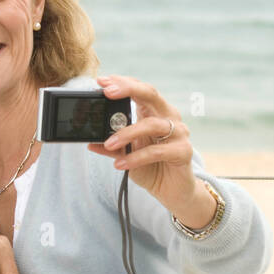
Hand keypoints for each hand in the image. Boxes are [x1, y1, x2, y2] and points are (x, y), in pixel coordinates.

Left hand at [86, 74, 209, 223]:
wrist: (172, 192)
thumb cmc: (151, 168)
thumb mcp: (126, 155)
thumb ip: (112, 146)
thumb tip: (89, 141)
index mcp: (155, 112)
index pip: (140, 90)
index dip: (122, 83)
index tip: (101, 81)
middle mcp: (169, 117)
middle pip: (151, 94)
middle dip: (128, 90)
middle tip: (107, 92)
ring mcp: (179, 133)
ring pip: (152, 124)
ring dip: (127, 133)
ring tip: (109, 144)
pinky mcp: (184, 152)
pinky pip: (157, 151)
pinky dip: (136, 157)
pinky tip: (120, 164)